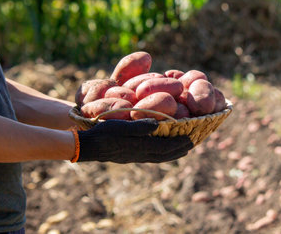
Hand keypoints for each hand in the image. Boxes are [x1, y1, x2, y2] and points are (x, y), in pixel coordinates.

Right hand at [77, 119, 193, 162]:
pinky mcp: (129, 156)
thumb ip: (140, 126)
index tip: (193, 138)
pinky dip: (161, 153)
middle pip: (166, 155)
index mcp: (142, 147)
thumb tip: (158, 123)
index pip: (167, 147)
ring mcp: (135, 157)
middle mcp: (141, 154)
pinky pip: (151, 156)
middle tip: (192, 144)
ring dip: (172, 153)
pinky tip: (159, 149)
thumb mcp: (122, 126)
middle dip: (180, 150)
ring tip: (181, 148)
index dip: (181, 143)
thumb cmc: (103, 133)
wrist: (88, 147)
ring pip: (159, 157)